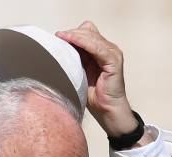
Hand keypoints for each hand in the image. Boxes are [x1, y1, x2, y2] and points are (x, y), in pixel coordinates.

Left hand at [56, 22, 137, 137]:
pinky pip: (97, 47)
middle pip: (88, 31)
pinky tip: (71, 41)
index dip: (72, 33)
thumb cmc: (93, 96)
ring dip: (75, 36)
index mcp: (101, 51)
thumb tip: (58, 48)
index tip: (57, 36)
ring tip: (61, 37)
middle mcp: (109, 49)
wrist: (107, 111)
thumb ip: (75, 59)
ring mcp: (113, 54)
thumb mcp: (80, 72)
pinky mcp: (114, 61)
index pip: (86, 32)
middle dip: (71, 33)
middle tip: (57, 36)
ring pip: (91, 37)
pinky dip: (83, 42)